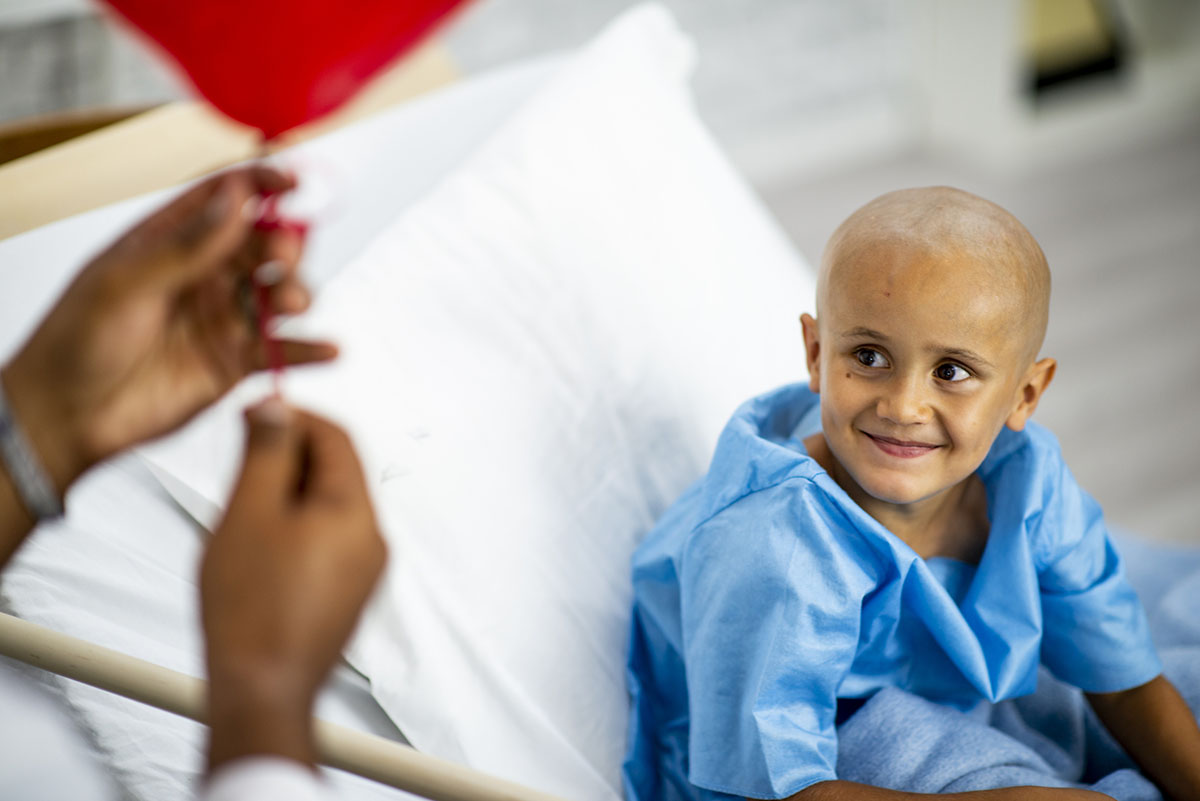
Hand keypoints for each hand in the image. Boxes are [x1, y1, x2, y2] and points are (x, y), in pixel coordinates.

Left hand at [0, 166, 335, 495]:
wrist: (67, 417)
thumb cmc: (75, 341)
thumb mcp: (125, 282)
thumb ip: (186, 244)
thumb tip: (235, 199)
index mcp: (170, 239)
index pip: (226, 197)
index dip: (262, 183)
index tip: (292, 182)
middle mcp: (203, 274)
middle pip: (264, 244)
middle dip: (284, 245)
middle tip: (279, 258)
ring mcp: (223, 317)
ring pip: (280, 293)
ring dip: (296, 292)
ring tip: (288, 304)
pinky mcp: (236, 362)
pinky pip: (283, 350)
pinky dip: (309, 349)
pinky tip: (328, 349)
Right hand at [201, 400, 385, 771]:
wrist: (261, 690)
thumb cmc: (251, 611)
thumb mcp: (248, 512)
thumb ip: (265, 452)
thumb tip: (277, 409)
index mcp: (356, 512)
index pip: (338, 437)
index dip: (295, 416)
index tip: (257, 414)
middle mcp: (371, 540)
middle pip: (336, 471)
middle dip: (289, 455)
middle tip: (242, 455)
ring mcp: (363, 571)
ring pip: (329, 506)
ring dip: (288, 492)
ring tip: (242, 508)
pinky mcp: (347, 594)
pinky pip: (326, 540)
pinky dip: (296, 525)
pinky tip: (257, 544)